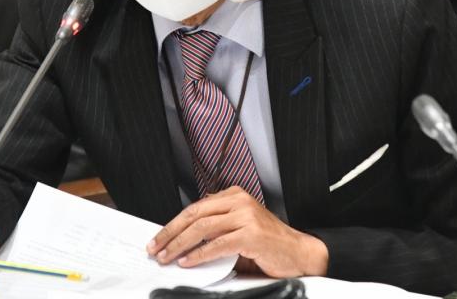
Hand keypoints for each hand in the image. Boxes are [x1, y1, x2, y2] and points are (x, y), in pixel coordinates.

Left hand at [146, 186, 327, 277]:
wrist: (300, 252)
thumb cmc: (269, 244)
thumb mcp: (238, 229)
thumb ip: (216, 229)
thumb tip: (185, 239)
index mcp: (234, 196)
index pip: (195, 207)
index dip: (173, 224)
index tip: (159, 238)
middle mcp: (239, 201)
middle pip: (194, 214)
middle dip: (170, 233)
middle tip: (156, 248)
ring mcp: (245, 216)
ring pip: (202, 228)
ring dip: (180, 244)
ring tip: (167, 256)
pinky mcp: (250, 234)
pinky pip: (217, 244)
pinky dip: (199, 254)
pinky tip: (188, 261)